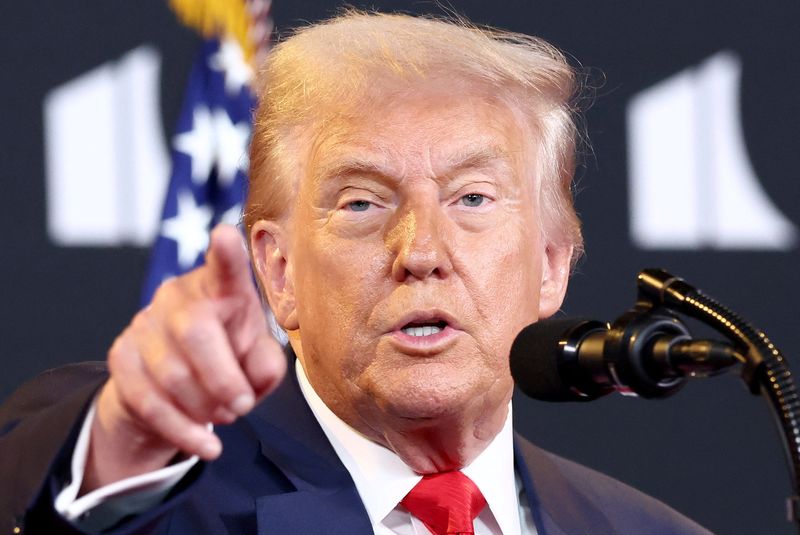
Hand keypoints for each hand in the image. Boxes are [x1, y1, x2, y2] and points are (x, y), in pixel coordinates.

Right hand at [84, 225, 285, 490]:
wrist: (175, 383)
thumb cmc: (230, 356)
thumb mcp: (258, 359)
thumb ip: (268, 365)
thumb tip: (258, 377)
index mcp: (220, 288)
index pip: (224, 269)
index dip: (226, 254)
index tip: (225, 235)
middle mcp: (178, 297)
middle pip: (196, 334)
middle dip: (223, 380)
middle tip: (242, 406)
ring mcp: (144, 324)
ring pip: (171, 376)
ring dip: (205, 408)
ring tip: (225, 415)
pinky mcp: (120, 356)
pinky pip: (149, 402)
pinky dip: (183, 431)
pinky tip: (207, 445)